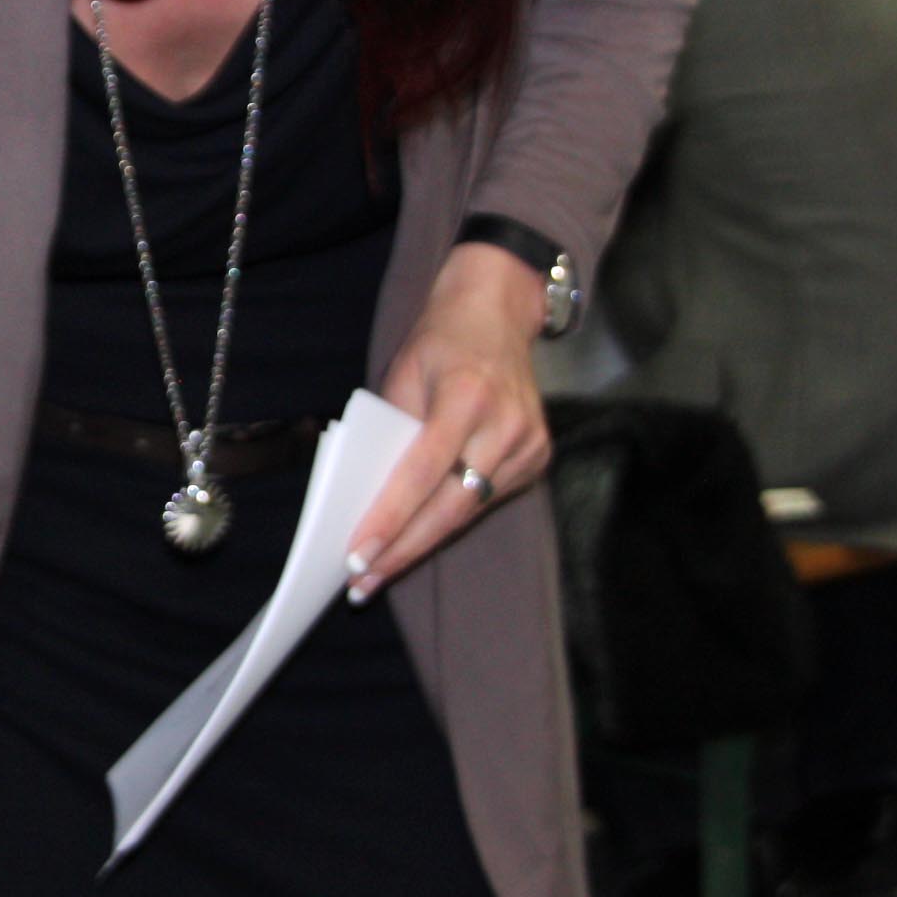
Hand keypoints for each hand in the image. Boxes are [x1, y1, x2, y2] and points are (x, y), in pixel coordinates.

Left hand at [346, 242, 551, 599]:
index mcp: (468, 396)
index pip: (423, 472)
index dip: (390, 519)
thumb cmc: (441, 342)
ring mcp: (530, 443)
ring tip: (379, 571)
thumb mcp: (403, 375)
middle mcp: (507, 424)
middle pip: (451, 506)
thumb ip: (392, 435)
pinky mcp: (538, 456)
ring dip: (422, 543)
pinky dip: (449, 520)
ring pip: (469, 511)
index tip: (357, 556)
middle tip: (361, 583)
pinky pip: (487, 500)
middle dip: (402, 549)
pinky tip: (417, 538)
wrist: (498, 312)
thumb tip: (367, 500)